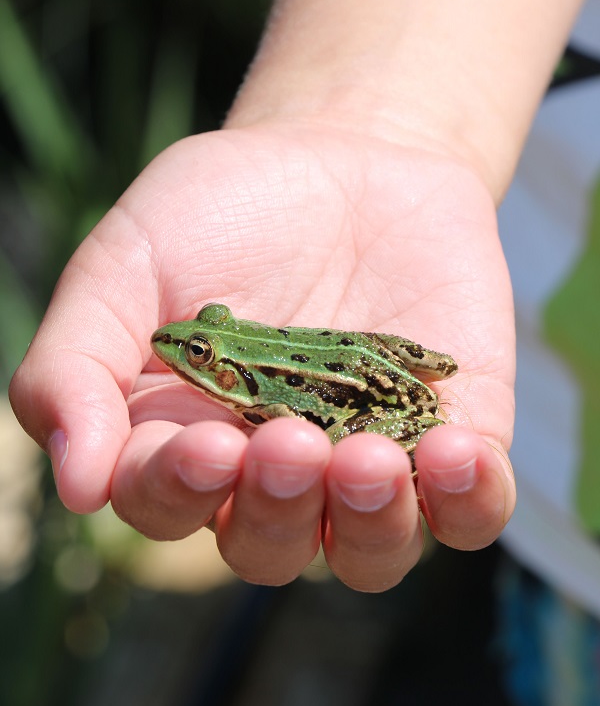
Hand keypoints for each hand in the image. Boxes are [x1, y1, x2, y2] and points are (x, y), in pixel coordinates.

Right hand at [9, 122, 515, 590]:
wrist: (349, 154)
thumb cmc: (225, 209)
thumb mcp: (127, 263)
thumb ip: (76, 364)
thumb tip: (74, 485)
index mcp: (188, 439)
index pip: (168, 504)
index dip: (180, 491)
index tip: (208, 441)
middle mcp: (278, 472)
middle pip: (271, 545)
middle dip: (278, 508)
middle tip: (288, 441)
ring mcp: (370, 461)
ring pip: (372, 552)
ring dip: (372, 522)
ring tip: (369, 457)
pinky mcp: (455, 437)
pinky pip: (471, 510)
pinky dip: (469, 501)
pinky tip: (452, 450)